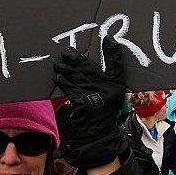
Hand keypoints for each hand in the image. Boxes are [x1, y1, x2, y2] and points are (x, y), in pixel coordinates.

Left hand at [53, 37, 128, 169]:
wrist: (98, 134)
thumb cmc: (103, 114)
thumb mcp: (110, 96)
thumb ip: (103, 81)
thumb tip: (88, 66)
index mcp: (116, 87)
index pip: (117, 67)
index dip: (113, 53)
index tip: (108, 40)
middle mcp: (108, 91)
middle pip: (91, 68)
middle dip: (77, 59)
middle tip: (67, 52)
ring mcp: (95, 96)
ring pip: (77, 76)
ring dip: (66, 68)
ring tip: (59, 63)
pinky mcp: (82, 102)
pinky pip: (70, 87)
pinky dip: (63, 81)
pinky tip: (58, 76)